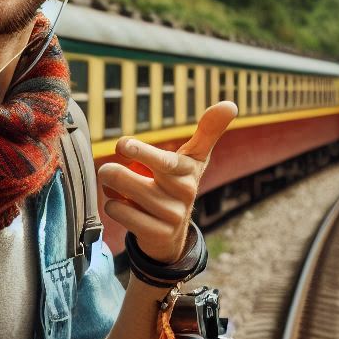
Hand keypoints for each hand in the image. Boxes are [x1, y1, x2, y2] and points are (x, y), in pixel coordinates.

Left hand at [99, 101, 237, 263]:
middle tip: (108, 169)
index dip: (143, 152)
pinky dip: (114, 208)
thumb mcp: (195, 159)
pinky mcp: (157, 234)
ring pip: (122, 195)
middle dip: (110, 172)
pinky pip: (119, 214)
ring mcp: (172, 216)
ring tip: (117, 188)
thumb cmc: (178, 184)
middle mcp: (185, 193)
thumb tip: (231, 104)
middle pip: (129, 178)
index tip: (122, 144)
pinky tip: (125, 208)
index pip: (165, 161)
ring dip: (111, 189)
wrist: (173, 234)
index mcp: (189, 169)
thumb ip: (208, 130)